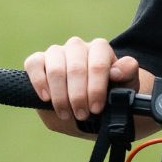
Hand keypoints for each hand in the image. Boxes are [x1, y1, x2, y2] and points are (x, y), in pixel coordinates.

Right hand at [26, 36, 145, 137]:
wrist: (91, 103)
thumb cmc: (110, 92)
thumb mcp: (126, 86)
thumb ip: (128, 74)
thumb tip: (117, 71)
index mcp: (100, 49)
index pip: (98, 66)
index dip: (96, 89)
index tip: (96, 108)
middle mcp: (77, 46)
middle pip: (76, 69)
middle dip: (78, 96)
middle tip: (82, 115)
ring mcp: (56, 52)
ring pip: (55, 69)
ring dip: (60, 96)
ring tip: (66, 113)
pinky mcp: (38, 60)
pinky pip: (34, 64)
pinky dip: (39, 82)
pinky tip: (46, 98)